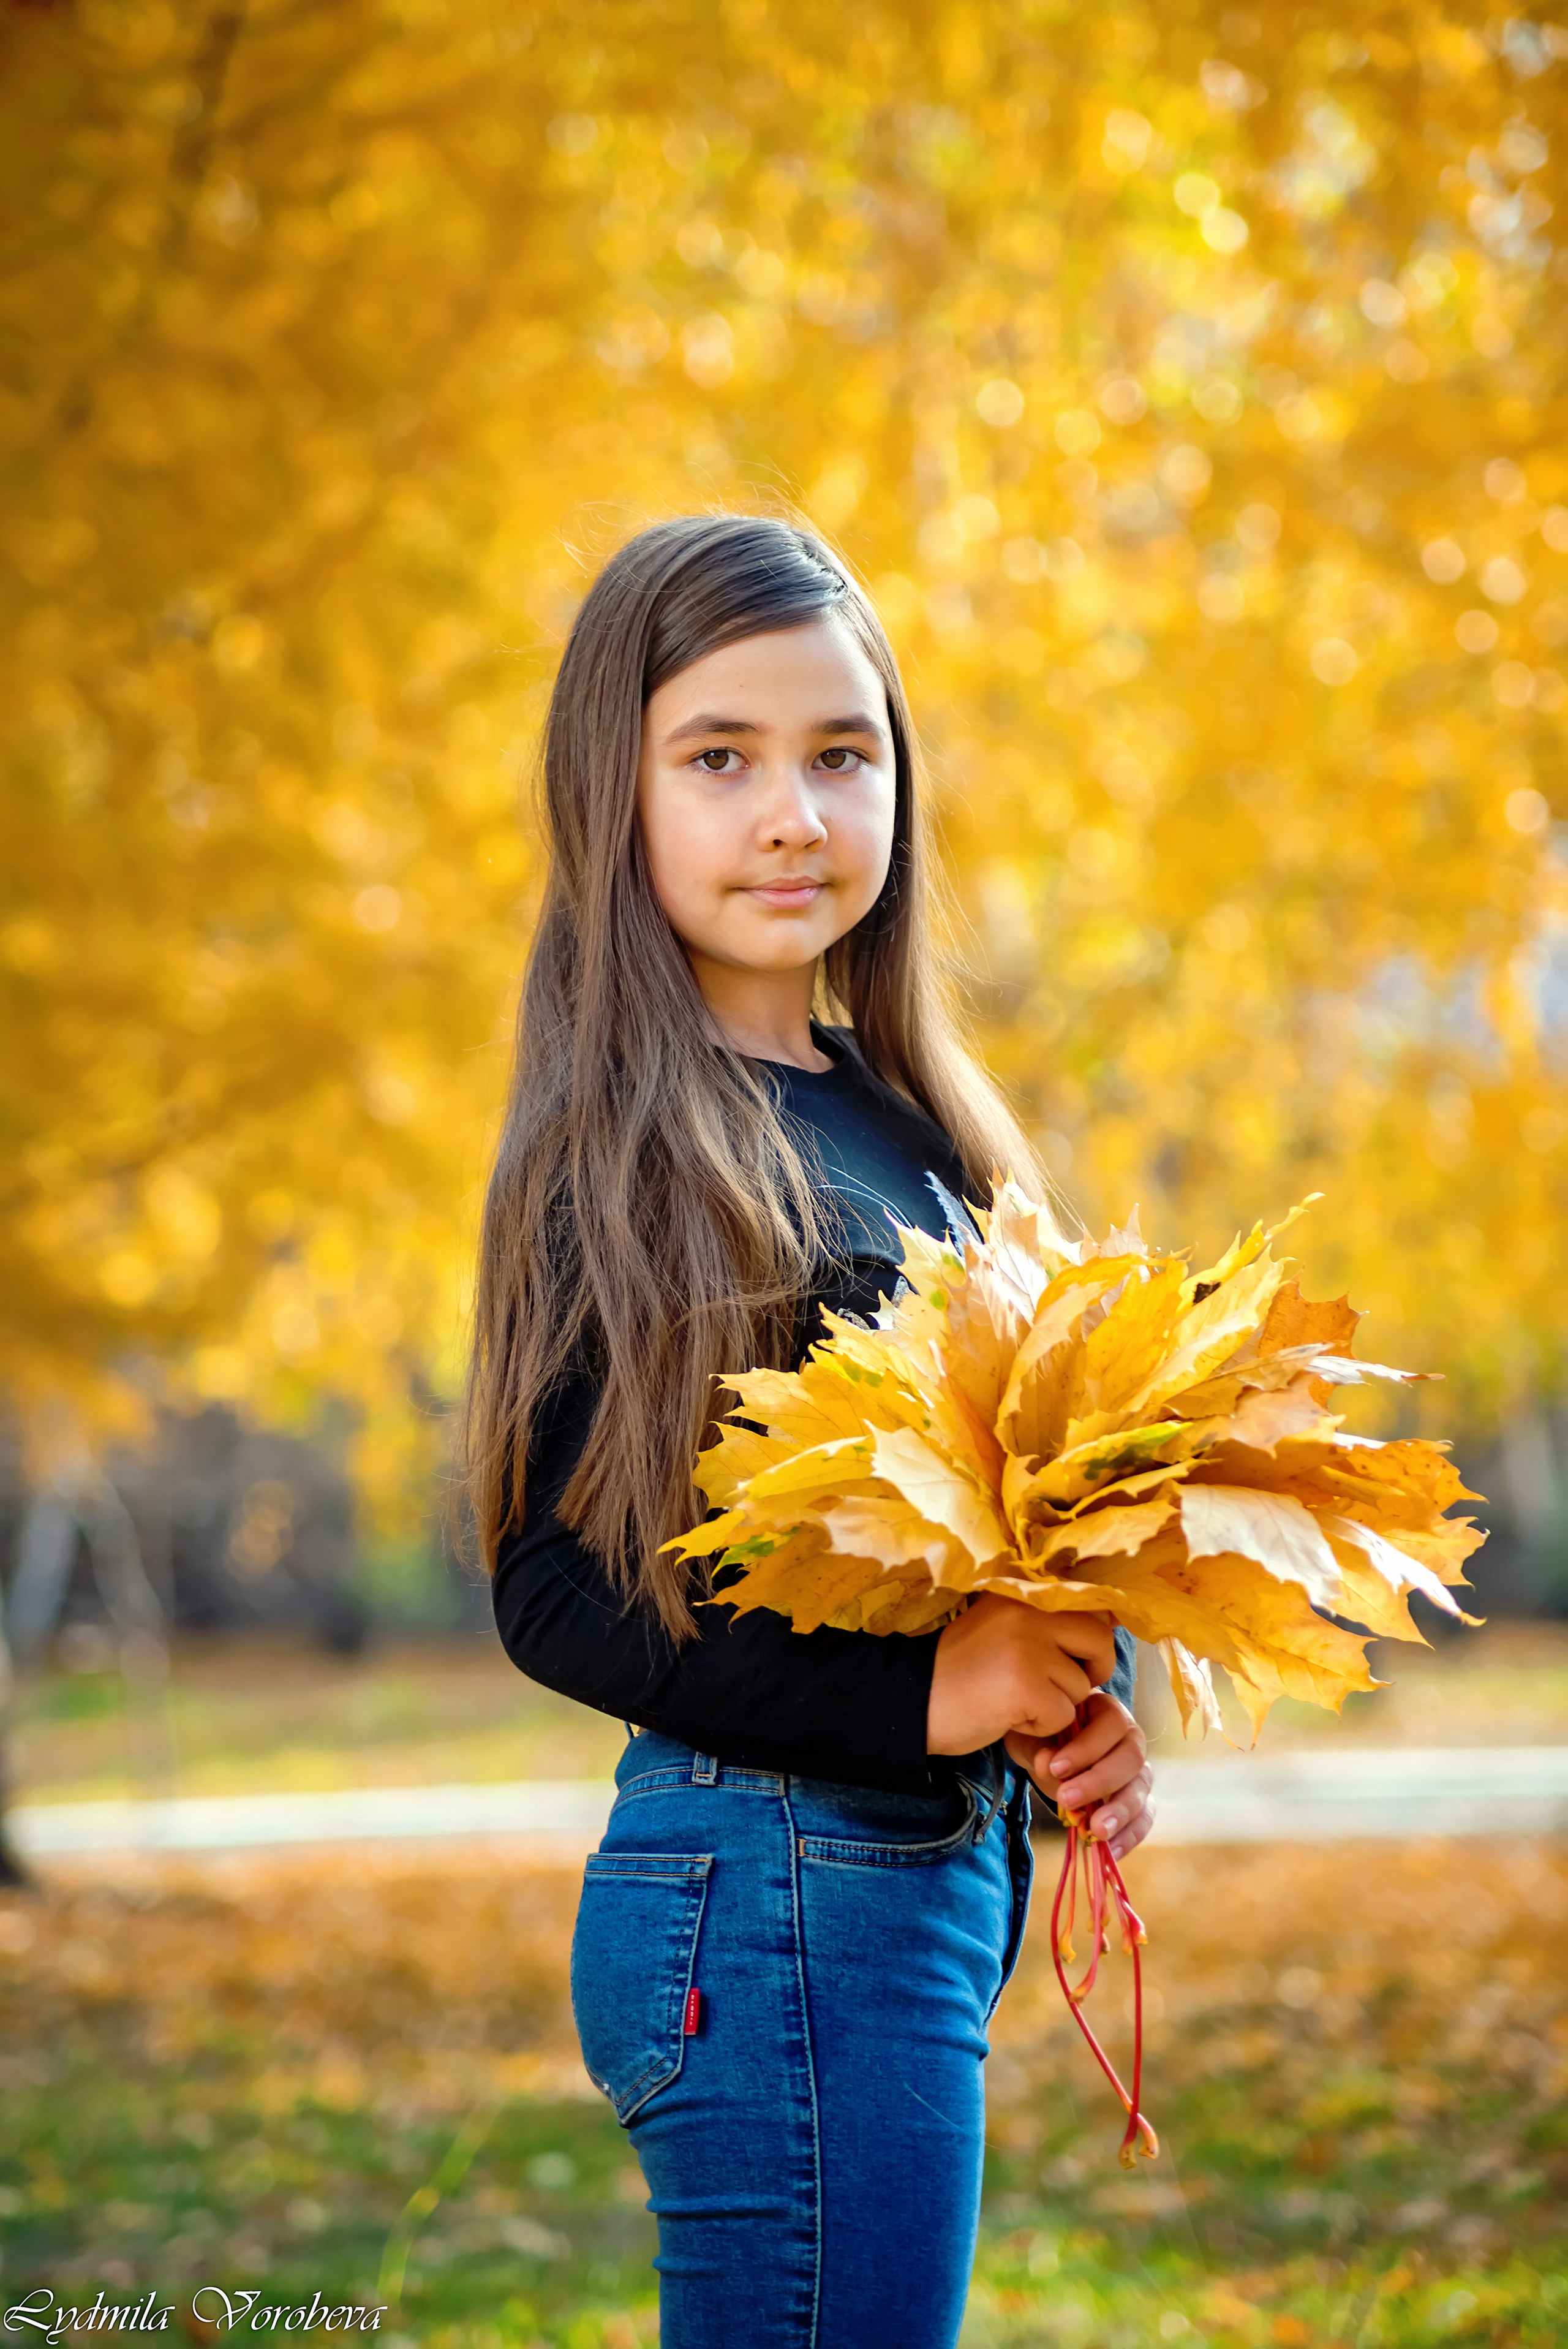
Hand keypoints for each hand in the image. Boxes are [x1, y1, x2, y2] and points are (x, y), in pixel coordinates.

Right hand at [927, 1595, 1116, 1754]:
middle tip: (1067, 1685)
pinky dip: (1041, 1726)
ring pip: (1081, 1685)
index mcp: (1023, 1593)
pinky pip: (1063, 1715)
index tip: (1079, 1655)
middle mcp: (1028, 1610)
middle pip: (1099, 1638)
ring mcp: (1028, 1646)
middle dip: (1095, 1668)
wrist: (914, 1700)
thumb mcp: (1003, 1628)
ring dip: (1057, 1704)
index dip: (1093, 1636)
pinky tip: (1010, 1717)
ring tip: (1017, 1700)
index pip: (1089, 1603)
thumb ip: (1045, 1622)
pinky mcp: (1026, 1685)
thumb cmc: (961, 1671)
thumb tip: (1109, 1621)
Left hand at [1005, 1691, 1153, 1863]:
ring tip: (1095, 1832)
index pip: (1112, 1724)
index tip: (1056, 1768)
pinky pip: (1144, 1816)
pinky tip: (1110, 1851)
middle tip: (1066, 1799)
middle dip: (1099, 1781)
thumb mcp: (1033, 1735)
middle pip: (1132, 1757)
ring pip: (1141, 1788)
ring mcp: (1138, 1769)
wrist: (1048, 1751)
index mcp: (1107, 1711)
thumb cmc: (1043, 1735)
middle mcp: (1130, 1737)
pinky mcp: (1138, 1798)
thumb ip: (1038, 1746)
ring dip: (1119, 1812)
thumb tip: (1047, 1764)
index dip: (1087, 1747)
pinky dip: (1130, 1835)